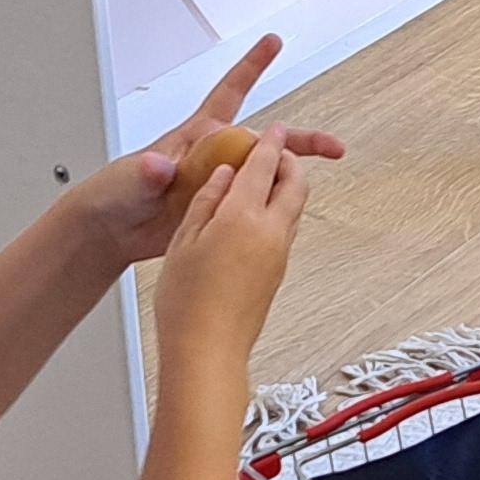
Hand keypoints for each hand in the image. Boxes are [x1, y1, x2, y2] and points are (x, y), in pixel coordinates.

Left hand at [68, 36, 345, 272]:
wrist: (110, 231)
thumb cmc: (113, 193)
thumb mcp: (128, 179)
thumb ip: (145, 171)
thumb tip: (158, 164)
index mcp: (195, 136)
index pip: (228, 93)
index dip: (251, 66)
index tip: (272, 42)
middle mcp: (212, 156)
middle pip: (264, 142)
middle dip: (298, 140)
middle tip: (331, 146)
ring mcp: (217, 184)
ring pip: (264, 175)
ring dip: (292, 176)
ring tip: (316, 184)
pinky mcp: (218, 211)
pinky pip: (252, 204)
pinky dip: (272, 205)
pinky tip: (287, 214)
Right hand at [149, 142, 307, 377]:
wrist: (207, 350)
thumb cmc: (187, 301)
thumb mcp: (184, 238)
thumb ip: (206, 200)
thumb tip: (223, 176)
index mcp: (244, 216)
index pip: (264, 165)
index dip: (267, 142)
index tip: (271, 129)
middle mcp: (271, 232)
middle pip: (295, 183)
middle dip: (289, 160)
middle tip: (275, 151)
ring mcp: (280, 254)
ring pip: (295, 207)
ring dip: (288, 185)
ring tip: (268, 179)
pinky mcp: (279, 273)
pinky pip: (286, 229)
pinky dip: (280, 211)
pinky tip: (258, 216)